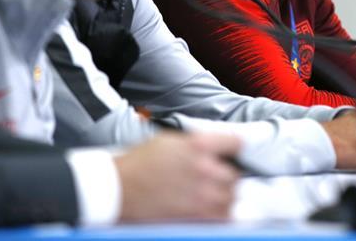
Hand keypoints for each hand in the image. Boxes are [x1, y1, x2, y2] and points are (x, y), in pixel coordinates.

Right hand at [114, 132, 240, 221]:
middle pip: (235, 175)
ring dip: (225, 196)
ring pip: (231, 197)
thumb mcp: (168, 140)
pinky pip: (222, 215)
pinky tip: (211, 208)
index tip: (235, 150)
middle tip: (218, 178)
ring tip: (213, 195)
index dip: (236, 147)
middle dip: (228, 176)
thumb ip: (194, 144)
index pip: (235, 142)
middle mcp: (204, 167)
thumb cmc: (139, 162)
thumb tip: (213, 150)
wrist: (119, 187)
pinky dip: (221, 212)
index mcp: (198, 145)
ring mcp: (201, 193)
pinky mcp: (195, 214)